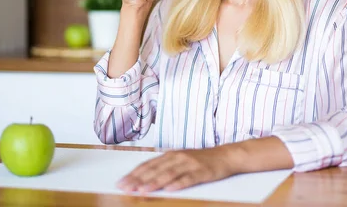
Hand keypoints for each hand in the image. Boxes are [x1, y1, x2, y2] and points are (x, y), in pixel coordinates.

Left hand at [116, 147, 236, 192]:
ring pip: (168, 174)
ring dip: (154, 182)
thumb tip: (143, 179)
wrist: (226, 156)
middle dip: (138, 179)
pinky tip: (169, 189)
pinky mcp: (202, 171)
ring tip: (142, 190)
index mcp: (170, 155)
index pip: (148, 165)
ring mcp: (190, 164)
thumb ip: (164, 168)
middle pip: (155, 169)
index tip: (121, 183)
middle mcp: (178, 157)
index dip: (133, 174)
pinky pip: (188, 179)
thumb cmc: (201, 161)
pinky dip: (178, 184)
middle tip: (125, 188)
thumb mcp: (180, 161)